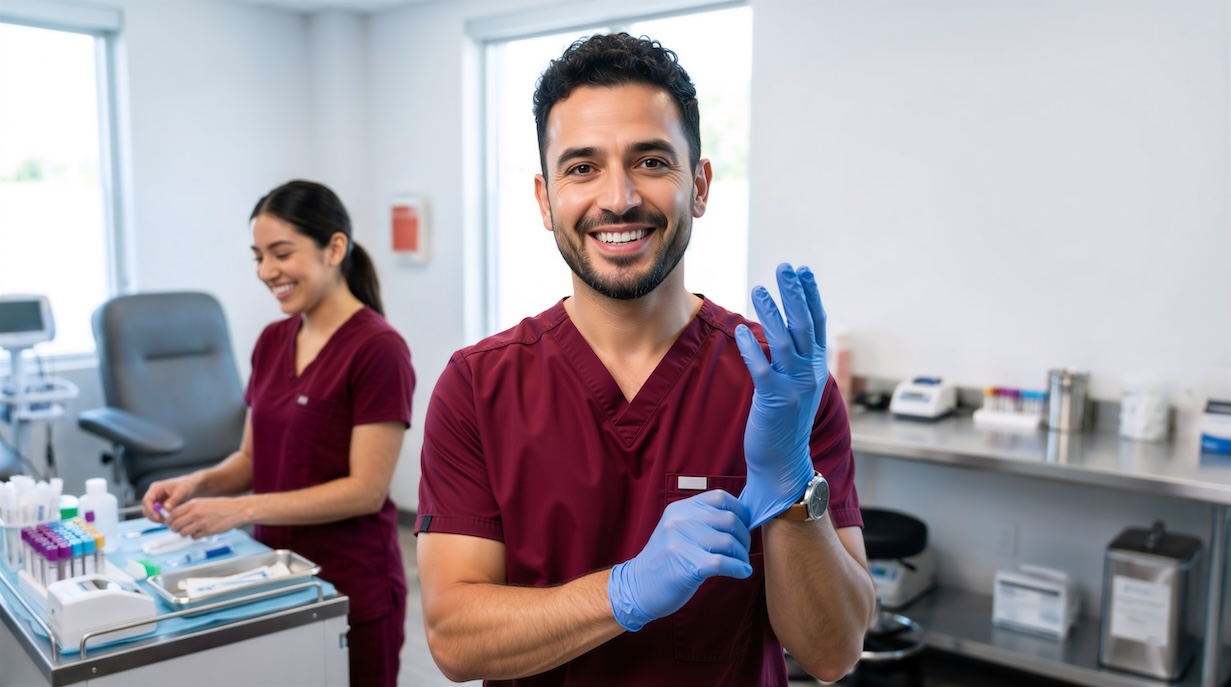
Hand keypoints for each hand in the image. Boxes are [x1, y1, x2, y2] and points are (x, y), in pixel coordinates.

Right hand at [142, 474, 201, 522]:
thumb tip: (166, 508)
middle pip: (146, 509)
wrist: (192, 486)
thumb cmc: (187, 485)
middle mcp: (154, 495)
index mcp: (156, 488)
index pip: (146, 501)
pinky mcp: (160, 507)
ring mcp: (156, 501)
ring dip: (157, 519)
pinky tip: (170, 520)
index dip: (150, 510)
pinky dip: (162, 519)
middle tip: (164, 521)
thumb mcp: (181, 491)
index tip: (158, 517)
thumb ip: (173, 500)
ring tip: (169, 521)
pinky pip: (157, 515)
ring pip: (150, 514)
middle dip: (153, 516)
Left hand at [164, 497, 249, 538]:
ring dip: (184, 533)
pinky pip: (194, 537)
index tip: (169, 522)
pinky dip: (195, 536)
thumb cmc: (221, 506)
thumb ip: (189, 508)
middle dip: (173, 528)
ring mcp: (202, 522)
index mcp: (194, 504)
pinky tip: (200, 531)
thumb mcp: (203, 502)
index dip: (168, 520)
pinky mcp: (208, 531)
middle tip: (177, 529)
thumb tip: (175, 516)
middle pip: (175, 524)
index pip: (173, 514)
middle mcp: (196, 513)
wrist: (237, 510)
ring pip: (183, 532)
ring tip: (190, 530)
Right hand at [608, 490, 752, 631]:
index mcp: (680, 508)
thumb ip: (703, 520)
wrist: (638, 587)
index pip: (721, 497)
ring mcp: (681, 541)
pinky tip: (741, 573)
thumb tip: (743, 519)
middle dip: (744, 537)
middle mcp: (680, 520)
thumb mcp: (678, 530)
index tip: (744, 526)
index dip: (740, 511)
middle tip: (742, 551)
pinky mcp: (687, 565)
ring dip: (742, 556)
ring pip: (729, 541)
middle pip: (730, 519)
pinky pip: (724, 562)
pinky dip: (739, 568)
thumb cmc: (666, 561)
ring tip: (741, 564)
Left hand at [735, 263, 827, 528]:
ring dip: (773, 313)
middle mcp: (809, 374)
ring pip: (784, 341)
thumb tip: (783, 327)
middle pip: (804, 324)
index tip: (802, 270)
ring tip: (760, 289)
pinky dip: (752, 347)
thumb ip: (792, 358)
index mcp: (815, 367)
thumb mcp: (796, 386)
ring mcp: (793, 387)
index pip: (817, 322)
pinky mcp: (773, 400)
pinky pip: (762, 367)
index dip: (810, 294)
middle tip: (785, 268)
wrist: (784, 465)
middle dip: (794, 293)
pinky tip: (741, 331)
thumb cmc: (784, 424)